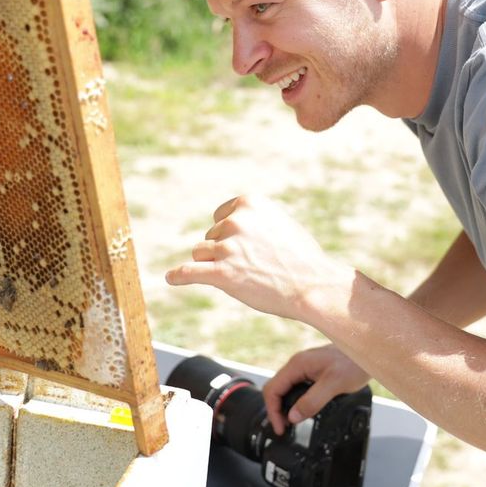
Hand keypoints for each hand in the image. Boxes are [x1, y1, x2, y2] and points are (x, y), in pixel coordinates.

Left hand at [165, 195, 354, 321]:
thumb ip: (252, 220)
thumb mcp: (278, 223)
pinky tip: (171, 278)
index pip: (220, 217)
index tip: (247, 247)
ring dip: (216, 265)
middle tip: (256, 265)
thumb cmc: (301, 258)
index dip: (231, 235)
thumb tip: (226, 225)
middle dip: (226, 252)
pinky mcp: (222, 274)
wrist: (314, 284)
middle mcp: (236, 221)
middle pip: (211, 237)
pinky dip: (179, 276)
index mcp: (249, 202)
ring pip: (201, 254)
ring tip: (245, 276)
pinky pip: (189, 272)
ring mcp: (227, 247)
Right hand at [262, 345, 369, 435]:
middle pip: (276, 389)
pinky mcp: (313, 372)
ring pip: (286, 389)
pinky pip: (297, 387)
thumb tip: (293, 417)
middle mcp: (298, 364)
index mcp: (298, 365)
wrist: (369, 352)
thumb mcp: (334, 384)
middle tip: (284, 428)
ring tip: (291, 423)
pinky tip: (302, 411)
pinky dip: (295, 401)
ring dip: (285, 406)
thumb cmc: (354, 363)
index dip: (273, 411)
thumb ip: (312, 401)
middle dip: (276, 410)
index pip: (273, 389)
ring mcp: (305, 368)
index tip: (281, 428)